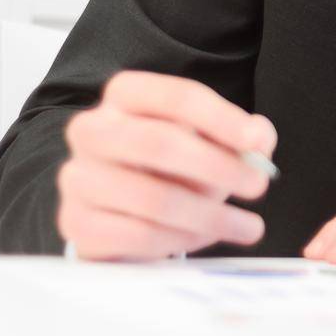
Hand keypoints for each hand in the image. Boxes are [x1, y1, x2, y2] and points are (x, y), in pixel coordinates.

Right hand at [57, 71, 277, 259]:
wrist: (117, 206)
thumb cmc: (171, 163)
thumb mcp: (207, 138)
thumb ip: (241, 134)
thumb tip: (259, 138)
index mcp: (125, 94)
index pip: (177, 97)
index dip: (222, 118)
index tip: (257, 141)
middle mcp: (92, 129)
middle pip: (159, 143)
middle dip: (218, 167)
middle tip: (258, 185)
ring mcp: (78, 177)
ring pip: (153, 198)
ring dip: (210, 215)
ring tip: (246, 225)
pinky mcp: (76, 223)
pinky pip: (137, 236)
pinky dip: (180, 241)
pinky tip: (205, 238)